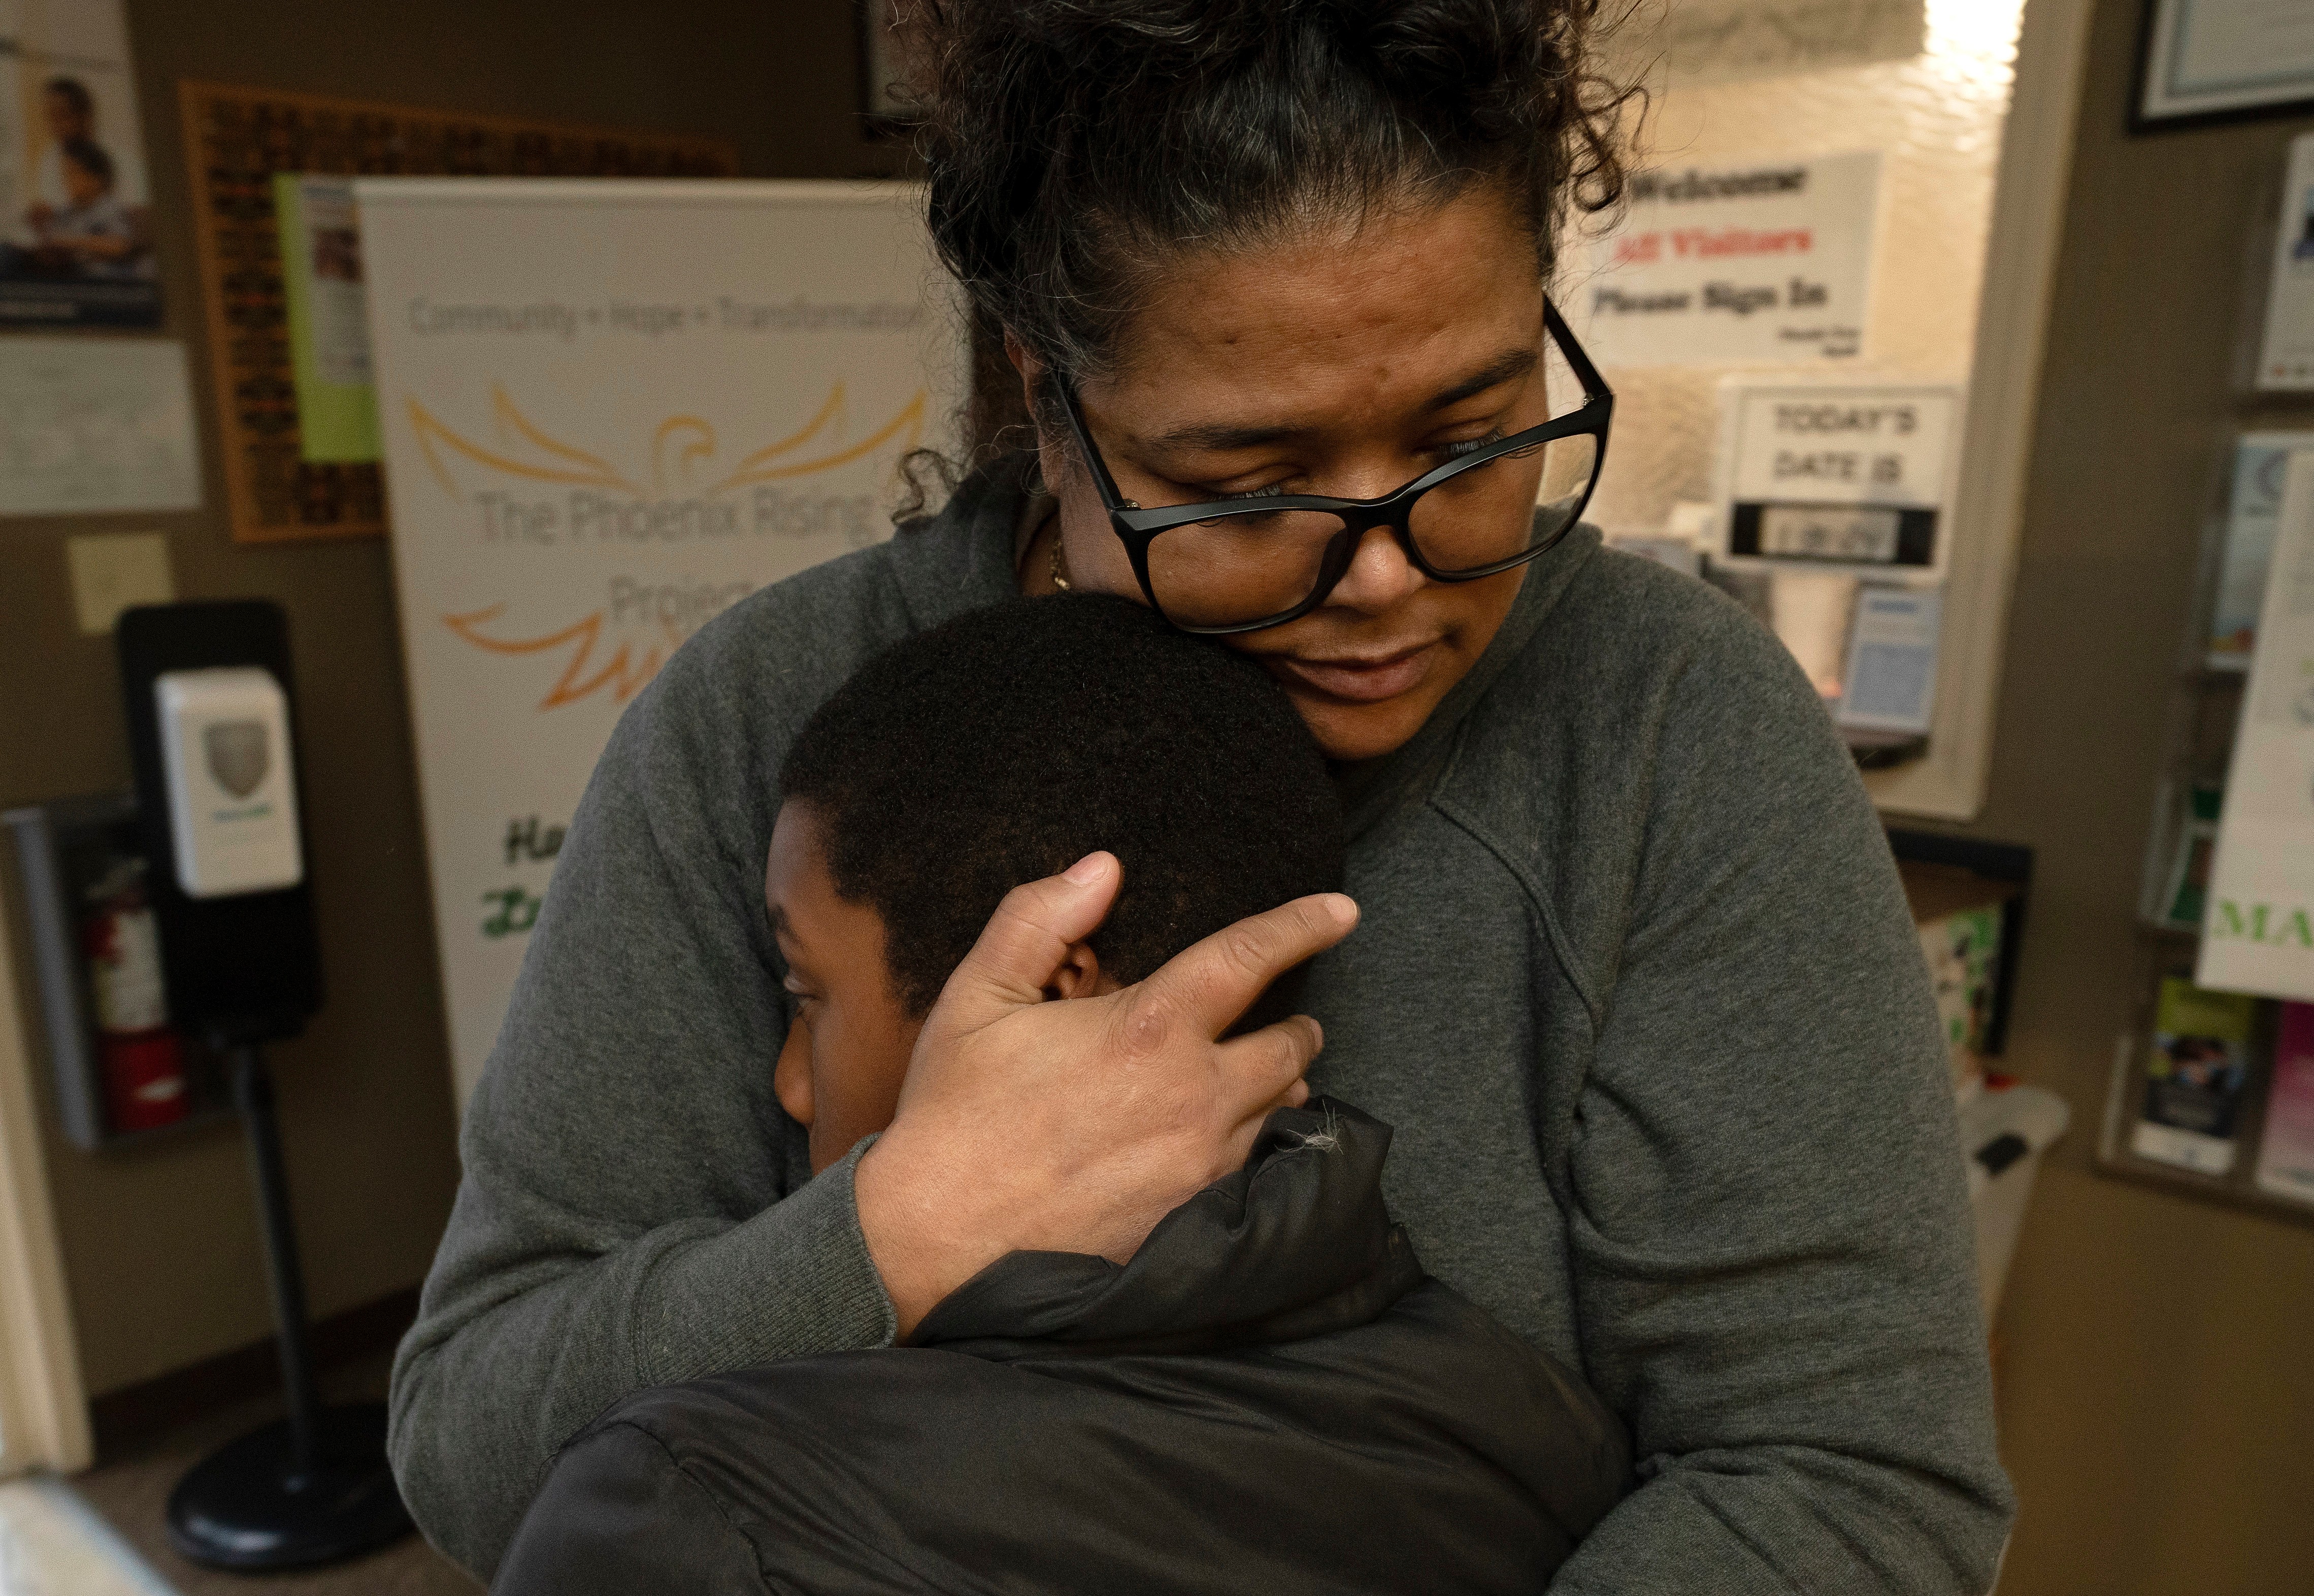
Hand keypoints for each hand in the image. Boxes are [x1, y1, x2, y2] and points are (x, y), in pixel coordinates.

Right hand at [853, 851, 1356, 1335]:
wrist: (936, 1239)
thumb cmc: (953, 1114)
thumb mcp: (977, 996)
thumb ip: (1040, 918)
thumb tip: (1101, 868)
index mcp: (1148, 1028)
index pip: (1249, 959)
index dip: (1301, 926)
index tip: (1340, 913)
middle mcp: (1193, 1095)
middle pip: (1288, 1048)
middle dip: (1296, 1029)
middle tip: (1290, 1022)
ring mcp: (1200, 1164)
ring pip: (1278, 1114)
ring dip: (1278, 1090)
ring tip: (1260, 1081)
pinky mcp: (1193, 1219)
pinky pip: (1252, 1173)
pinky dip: (1252, 1149)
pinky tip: (1224, 1145)